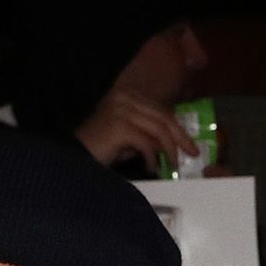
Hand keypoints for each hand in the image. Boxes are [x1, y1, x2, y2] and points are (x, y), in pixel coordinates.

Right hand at [75, 86, 195, 171]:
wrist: (73, 155)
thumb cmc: (99, 148)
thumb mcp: (129, 139)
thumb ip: (149, 135)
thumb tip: (172, 143)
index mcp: (128, 95)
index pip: (161, 110)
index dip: (178, 128)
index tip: (189, 144)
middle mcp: (126, 97)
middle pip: (164, 117)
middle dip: (181, 138)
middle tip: (192, 154)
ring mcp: (122, 110)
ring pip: (159, 129)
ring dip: (170, 150)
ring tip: (173, 166)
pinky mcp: (120, 126)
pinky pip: (147, 143)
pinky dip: (153, 158)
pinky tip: (152, 169)